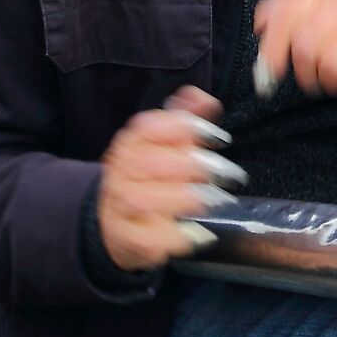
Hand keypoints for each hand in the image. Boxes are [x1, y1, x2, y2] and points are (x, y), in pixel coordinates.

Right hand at [96, 88, 243, 271]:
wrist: (108, 219)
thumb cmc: (147, 176)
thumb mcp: (162, 142)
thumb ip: (184, 117)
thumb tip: (205, 99)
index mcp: (130, 142)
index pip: (153, 126)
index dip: (189, 129)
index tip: (218, 138)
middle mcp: (121, 170)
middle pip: (160, 163)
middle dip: (199, 167)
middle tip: (227, 174)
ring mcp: (121, 205)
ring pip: (157, 199)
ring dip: (191, 200)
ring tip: (213, 201)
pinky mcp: (128, 237)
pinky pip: (156, 237)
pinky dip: (180, 236)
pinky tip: (195, 231)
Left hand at [251, 0, 336, 110]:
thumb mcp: (333, 2)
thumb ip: (295, 7)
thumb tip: (262, 22)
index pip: (286, 14)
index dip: (272, 48)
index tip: (270, 73)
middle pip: (306, 45)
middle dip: (305, 73)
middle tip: (314, 80)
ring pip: (331, 64)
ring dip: (331, 83)